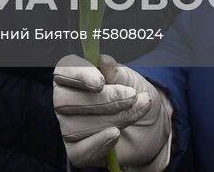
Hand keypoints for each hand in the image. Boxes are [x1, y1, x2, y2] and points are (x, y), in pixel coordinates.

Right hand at [53, 54, 173, 171]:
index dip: (78, 75)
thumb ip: (116, 72)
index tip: (100, 82)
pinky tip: (115, 135)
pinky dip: (98, 143)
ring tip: (135, 112)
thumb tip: (104, 61)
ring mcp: (69, 126)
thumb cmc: (134, 95)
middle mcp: (66, 100)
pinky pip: (78, 152)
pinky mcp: (78, 151)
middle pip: (65, 101)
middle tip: (130, 97)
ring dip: (110, 120)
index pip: (62, 71)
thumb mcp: (131, 80)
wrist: (151, 124)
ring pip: (75, 126)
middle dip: (101, 100)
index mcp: (74, 75)